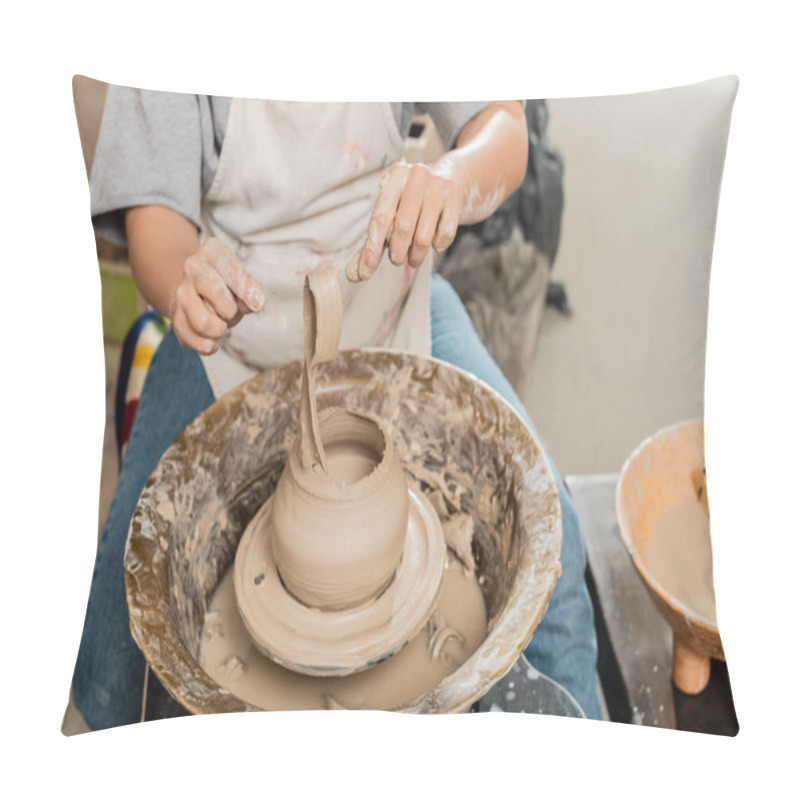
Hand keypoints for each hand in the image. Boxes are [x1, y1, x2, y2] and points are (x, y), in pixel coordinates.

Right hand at [168, 237, 265, 353]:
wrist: (197, 292)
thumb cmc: (227, 285)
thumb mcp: (242, 280)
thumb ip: (249, 290)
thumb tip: (256, 303)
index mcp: (212, 252)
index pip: (229, 267)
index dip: (244, 288)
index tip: (258, 304)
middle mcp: (192, 269)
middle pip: (216, 294)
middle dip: (230, 311)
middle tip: (230, 312)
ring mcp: (180, 293)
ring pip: (204, 324)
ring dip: (219, 330)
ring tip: (221, 325)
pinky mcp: (175, 318)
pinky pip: (193, 340)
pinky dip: (208, 345)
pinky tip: (212, 340)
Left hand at [345, 161, 463, 281]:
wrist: (454, 177)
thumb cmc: (413, 202)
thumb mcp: (391, 213)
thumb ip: (372, 243)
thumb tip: (353, 274)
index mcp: (394, 178)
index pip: (380, 218)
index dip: (372, 248)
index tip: (365, 272)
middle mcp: (416, 176)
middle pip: (403, 227)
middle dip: (397, 252)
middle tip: (396, 259)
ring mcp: (438, 186)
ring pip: (424, 236)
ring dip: (416, 255)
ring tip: (413, 258)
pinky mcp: (455, 198)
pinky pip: (444, 235)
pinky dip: (437, 246)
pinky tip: (434, 244)